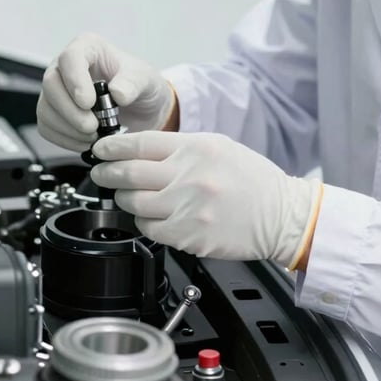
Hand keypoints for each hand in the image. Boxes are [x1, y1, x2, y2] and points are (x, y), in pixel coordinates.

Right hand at [36, 33, 176, 150]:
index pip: (70, 57)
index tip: (88, 102)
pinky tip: (87, 141)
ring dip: (69, 128)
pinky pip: (47, 127)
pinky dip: (66, 139)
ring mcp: (57, 90)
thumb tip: (118, 93)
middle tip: (93, 126)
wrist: (141, 109)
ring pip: (45, 108)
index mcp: (88, 48)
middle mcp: (66, 66)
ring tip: (95, 135)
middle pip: (51, 84)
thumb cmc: (140, 85)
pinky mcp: (53, 112)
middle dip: (70, 110)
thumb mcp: (146, 79)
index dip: (75, 80)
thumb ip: (133, 83)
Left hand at [91, 131, 322, 267]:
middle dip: (106, 173)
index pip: (140, 144)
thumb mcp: (219, 147)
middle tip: (99, 173)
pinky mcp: (189, 236)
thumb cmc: (252, 180)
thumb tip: (139, 149)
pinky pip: (150, 228)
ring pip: (134, 203)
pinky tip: (151, 215)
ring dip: (124, 200)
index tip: (100, 149)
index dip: (112, 147)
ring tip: (127, 196)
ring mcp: (188, 207)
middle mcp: (190, 176)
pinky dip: (144, 221)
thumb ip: (180, 148)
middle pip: (130, 173)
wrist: (281, 215)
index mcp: (196, 148)